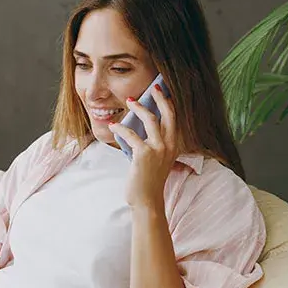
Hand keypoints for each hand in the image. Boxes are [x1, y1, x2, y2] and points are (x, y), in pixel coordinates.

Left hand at [108, 83, 178, 209]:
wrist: (147, 200)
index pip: (174, 118)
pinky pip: (131, 134)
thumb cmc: (148, 179)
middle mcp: (169, 145)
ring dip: (138, 107)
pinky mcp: (144, 154)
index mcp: (174, 145)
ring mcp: (158, 149)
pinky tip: (113, 126)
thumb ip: (154, 143)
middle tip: (152, 87)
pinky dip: (120, 128)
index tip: (162, 90)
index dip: (169, 102)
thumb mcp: (157, 159)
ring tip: (128, 101)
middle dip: (159, 97)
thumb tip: (139, 125)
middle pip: (167, 113)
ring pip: (149, 119)